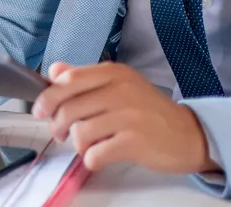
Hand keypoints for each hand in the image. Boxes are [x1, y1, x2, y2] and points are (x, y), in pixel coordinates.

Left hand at [31, 62, 217, 173]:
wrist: (190, 135)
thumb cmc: (150, 111)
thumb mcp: (120, 85)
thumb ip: (85, 77)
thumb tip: (54, 70)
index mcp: (114, 73)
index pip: (69, 80)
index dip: (48, 97)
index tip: (40, 110)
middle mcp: (121, 90)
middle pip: (69, 108)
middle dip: (58, 125)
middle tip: (61, 134)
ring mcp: (129, 115)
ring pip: (81, 132)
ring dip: (77, 144)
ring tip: (86, 146)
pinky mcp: (135, 141)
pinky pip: (96, 153)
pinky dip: (91, 159)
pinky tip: (98, 157)